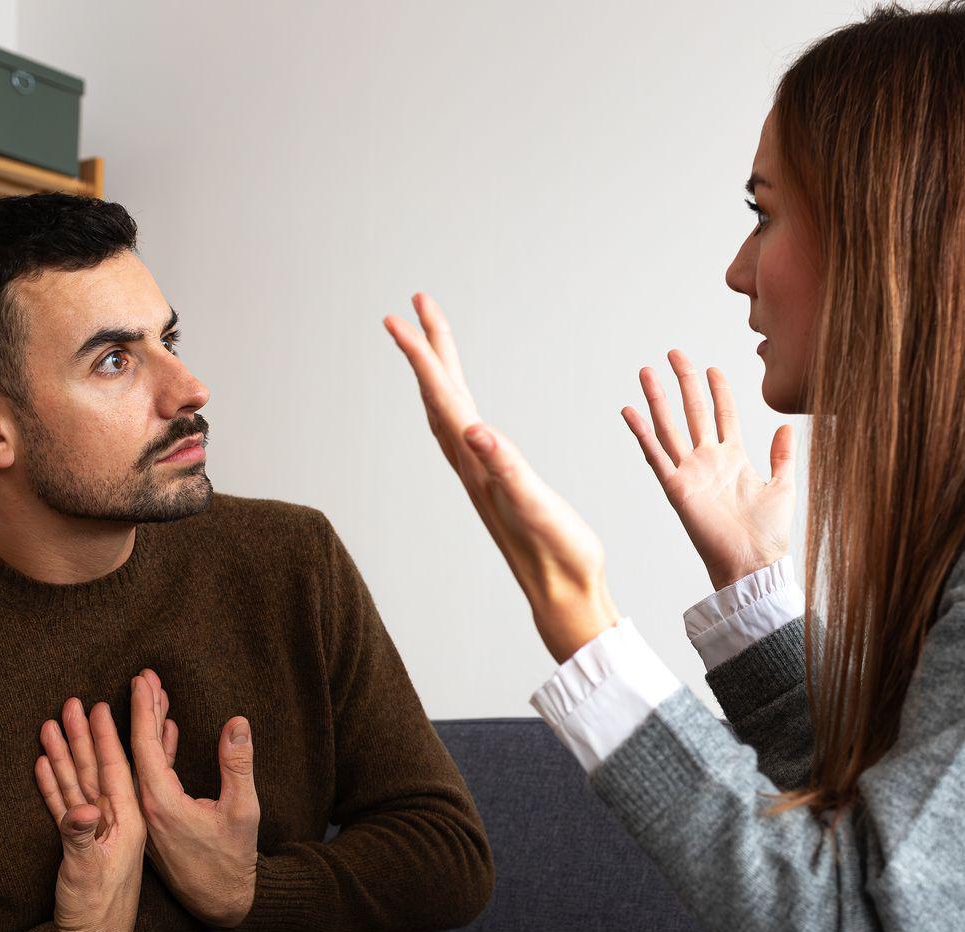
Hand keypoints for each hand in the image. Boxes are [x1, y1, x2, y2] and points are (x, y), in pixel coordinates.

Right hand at [35, 698, 145, 931]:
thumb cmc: (95, 912)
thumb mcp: (89, 873)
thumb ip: (82, 838)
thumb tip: (80, 810)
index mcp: (127, 822)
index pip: (117, 770)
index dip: (107, 737)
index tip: (101, 705)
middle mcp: (114, 822)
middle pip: (97, 769)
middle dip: (84, 736)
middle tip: (73, 701)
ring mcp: (96, 832)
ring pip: (79, 783)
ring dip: (66, 754)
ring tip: (51, 724)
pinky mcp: (80, 844)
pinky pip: (66, 805)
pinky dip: (55, 784)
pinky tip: (44, 764)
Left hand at [125, 669, 260, 929]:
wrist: (222, 902)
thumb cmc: (233, 859)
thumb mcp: (243, 810)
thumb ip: (237, 765)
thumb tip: (237, 722)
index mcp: (161, 803)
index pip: (145, 747)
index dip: (143, 710)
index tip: (141, 681)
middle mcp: (146, 808)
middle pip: (138, 751)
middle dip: (141, 712)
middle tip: (143, 677)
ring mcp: (148, 817)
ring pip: (142, 764)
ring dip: (148, 731)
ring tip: (153, 698)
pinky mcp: (156, 823)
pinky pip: (150, 779)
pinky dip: (158, 753)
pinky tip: (167, 734)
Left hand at [385, 292, 619, 660]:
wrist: (564, 595)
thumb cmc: (558, 554)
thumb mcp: (535, 505)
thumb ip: (507, 467)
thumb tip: (474, 431)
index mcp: (478, 463)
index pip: (443, 397)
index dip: (422, 354)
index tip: (399, 316)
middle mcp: (470, 465)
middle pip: (440, 394)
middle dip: (429, 346)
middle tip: (415, 303)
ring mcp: (480, 475)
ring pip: (448, 411)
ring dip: (437, 372)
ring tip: (432, 340)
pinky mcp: (495, 484)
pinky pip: (463, 431)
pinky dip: (454, 404)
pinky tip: (460, 406)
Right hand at [625, 350, 795, 589]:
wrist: (753, 564)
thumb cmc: (769, 533)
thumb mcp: (783, 486)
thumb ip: (783, 455)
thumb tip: (787, 426)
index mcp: (734, 458)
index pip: (724, 414)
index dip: (718, 390)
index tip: (712, 367)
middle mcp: (709, 461)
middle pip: (693, 411)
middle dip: (684, 381)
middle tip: (674, 353)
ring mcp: (691, 473)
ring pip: (670, 427)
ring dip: (658, 399)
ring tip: (647, 371)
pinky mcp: (676, 489)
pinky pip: (655, 456)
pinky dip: (642, 433)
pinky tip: (630, 411)